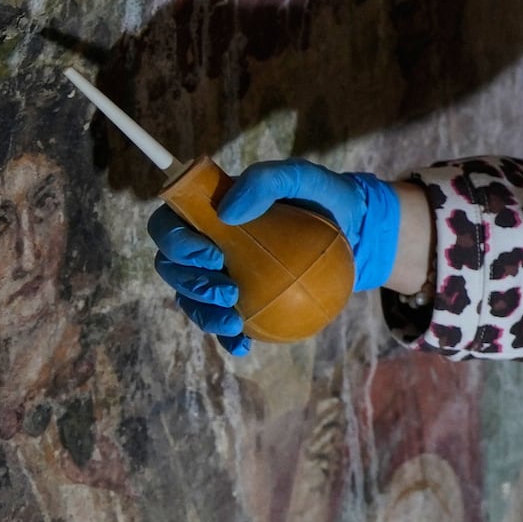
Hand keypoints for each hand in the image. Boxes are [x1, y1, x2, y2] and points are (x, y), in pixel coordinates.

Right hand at [148, 160, 403, 357]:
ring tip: (234, 323)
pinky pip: (221, 322)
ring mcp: (219, 273)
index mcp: (207, 210)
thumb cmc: (323, 197)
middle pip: (171, 267)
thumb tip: (227, 212)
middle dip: (189, 284)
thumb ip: (266, 180)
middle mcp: (205, 242)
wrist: (354, 231)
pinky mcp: (238, 300)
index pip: (168, 224)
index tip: (213, 254)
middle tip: (228, 291)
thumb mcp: (302, 177)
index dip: (176, 242)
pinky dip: (227, 337)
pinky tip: (243, 344)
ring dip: (203, 314)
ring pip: (189, 298)